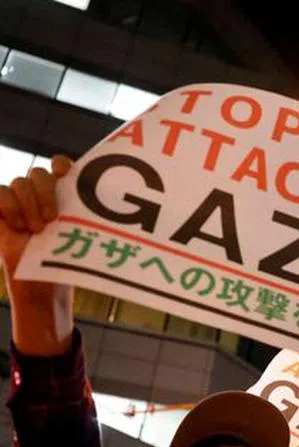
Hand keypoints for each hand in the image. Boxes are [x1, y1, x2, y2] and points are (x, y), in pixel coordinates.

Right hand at [0, 156, 75, 356]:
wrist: (45, 282)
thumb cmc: (70, 259)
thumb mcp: (85, 235)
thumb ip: (95, 218)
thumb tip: (136, 216)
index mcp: (62, 193)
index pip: (60, 164)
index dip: (62, 165)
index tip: (67, 176)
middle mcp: (40, 193)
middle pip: (39, 173)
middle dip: (46, 192)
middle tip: (53, 218)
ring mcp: (19, 200)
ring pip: (20, 181)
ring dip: (29, 204)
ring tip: (38, 229)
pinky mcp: (2, 210)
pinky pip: (0, 192)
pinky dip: (9, 206)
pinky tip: (19, 225)